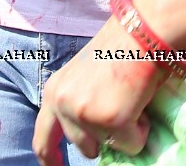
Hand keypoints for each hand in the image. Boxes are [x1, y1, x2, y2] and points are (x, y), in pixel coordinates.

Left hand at [33, 21, 166, 163]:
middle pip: (85, 148)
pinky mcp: (113, 121)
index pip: (43, 138)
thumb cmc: (119, 50)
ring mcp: (86, 114)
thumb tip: (93, 139)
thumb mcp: (85, 77)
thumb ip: (80, 104)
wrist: (141, 32)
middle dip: (105, 138)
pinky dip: (142, 130)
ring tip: (130, 98)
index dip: (50, 159)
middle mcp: (64, 105)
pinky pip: (133, 144)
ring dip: (126, 131)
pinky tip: (140, 102)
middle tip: (121, 112)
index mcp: (54, 92)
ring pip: (112, 145)